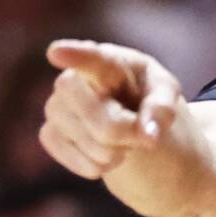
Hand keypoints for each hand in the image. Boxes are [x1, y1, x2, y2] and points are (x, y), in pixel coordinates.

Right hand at [40, 39, 182, 179]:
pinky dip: (99, 165)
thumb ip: (163, 109)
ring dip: (115, 150)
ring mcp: (56, 106)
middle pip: (91, 110)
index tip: (56, 52)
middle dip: (120, 128)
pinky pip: (74, 158)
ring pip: (86, 140)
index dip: (74, 55)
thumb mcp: (166, 94)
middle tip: (139, 131)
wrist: (130, 117)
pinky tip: (108, 153)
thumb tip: (149, 136)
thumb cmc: (148, 95)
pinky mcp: (49, 133)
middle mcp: (73, 79)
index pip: (90, 58)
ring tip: (124, 138)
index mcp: (108, 61)